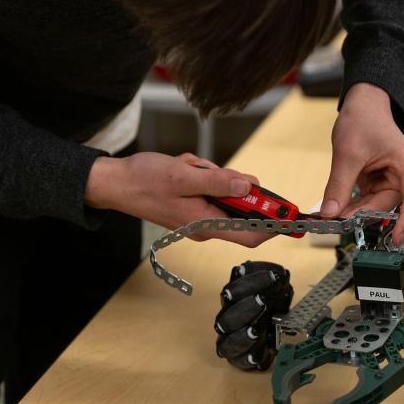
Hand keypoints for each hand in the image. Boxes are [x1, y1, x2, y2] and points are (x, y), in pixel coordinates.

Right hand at [85, 152, 269, 246]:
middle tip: (211, 170)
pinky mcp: (195, 204)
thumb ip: (218, 182)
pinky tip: (184, 168)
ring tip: (189, 168)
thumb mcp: (184, 176)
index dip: (274, 225)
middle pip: (241, 210)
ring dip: (213, 175)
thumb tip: (247, 186)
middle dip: (235, 186)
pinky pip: (211, 187)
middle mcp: (207, 225)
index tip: (290, 213)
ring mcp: (200, 215)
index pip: (252, 235)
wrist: (114, 182)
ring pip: (225, 194)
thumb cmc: (144, 181)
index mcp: (206, 224)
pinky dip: (203, 174)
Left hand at [322, 83, 403, 244]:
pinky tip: (337, 206)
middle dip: (363, 215)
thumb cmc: (365, 119)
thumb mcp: (348, 153)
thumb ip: (339, 186)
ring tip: (333, 212)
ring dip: (355, 212)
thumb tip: (330, 213)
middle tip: (338, 220)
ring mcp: (391, 181)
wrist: (363, 105)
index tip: (396, 240)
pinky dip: (352, 205)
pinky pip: (367, 202)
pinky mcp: (378, 184)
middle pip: (388, 207)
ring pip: (375, 207)